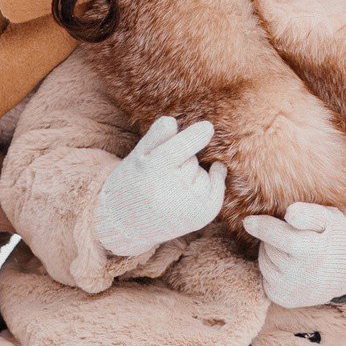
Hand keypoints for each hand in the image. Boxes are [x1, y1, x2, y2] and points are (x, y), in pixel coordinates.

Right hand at [93, 117, 226, 256]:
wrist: (128, 223)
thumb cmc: (134, 182)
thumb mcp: (138, 156)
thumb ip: (154, 136)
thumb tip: (172, 122)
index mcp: (151, 172)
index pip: (178, 150)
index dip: (194, 136)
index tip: (208, 127)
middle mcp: (171, 192)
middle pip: (191, 160)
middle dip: (182, 161)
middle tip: (161, 175)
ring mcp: (188, 206)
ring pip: (203, 173)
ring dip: (192, 176)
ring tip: (171, 189)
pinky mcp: (202, 216)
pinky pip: (217, 188)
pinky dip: (213, 181)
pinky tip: (195, 186)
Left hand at [242, 202, 345, 308]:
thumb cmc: (334, 238)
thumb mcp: (329, 220)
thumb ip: (309, 214)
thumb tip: (289, 213)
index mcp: (313, 252)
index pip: (280, 237)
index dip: (263, 227)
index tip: (248, 220)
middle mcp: (301, 275)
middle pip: (269, 248)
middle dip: (274, 238)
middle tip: (293, 236)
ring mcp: (292, 290)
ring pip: (264, 262)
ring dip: (272, 253)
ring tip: (293, 250)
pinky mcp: (284, 299)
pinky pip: (265, 278)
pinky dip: (272, 269)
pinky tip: (289, 266)